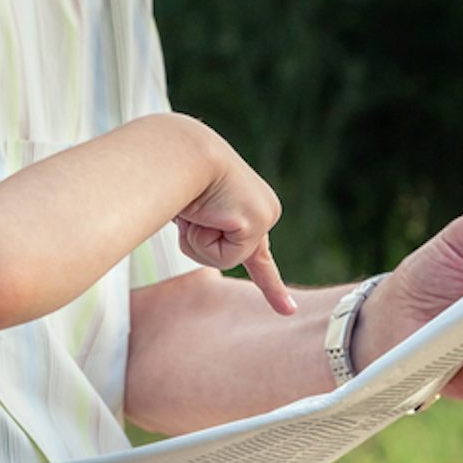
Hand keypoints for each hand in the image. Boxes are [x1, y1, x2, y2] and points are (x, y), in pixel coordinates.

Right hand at [173, 126, 295, 315]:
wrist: (180, 152)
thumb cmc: (177, 176)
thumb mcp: (190, 211)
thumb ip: (199, 231)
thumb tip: (174, 239)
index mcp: (252, 209)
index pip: (260, 256)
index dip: (271, 285)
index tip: (288, 311)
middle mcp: (264, 212)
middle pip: (227, 258)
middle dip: (200, 242)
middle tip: (194, 207)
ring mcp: (264, 217)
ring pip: (223, 259)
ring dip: (198, 239)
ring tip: (196, 205)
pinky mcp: (255, 224)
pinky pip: (223, 256)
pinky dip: (203, 239)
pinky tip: (204, 210)